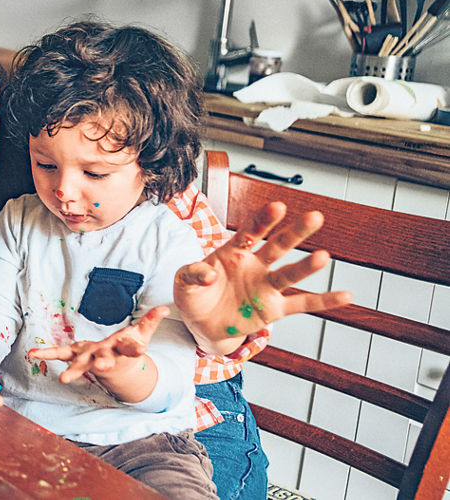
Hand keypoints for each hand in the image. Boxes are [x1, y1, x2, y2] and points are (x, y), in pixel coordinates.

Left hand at [29, 305, 169, 387]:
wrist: (117, 368)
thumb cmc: (128, 347)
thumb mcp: (142, 334)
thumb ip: (151, 321)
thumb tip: (165, 308)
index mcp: (124, 350)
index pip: (132, 349)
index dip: (136, 349)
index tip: (141, 350)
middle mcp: (106, 357)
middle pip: (105, 361)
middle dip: (103, 363)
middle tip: (102, 366)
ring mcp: (90, 358)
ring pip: (82, 365)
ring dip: (74, 371)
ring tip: (63, 379)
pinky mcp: (77, 355)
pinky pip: (60, 354)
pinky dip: (47, 354)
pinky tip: (32, 353)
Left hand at [174, 202, 352, 354]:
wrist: (201, 322)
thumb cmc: (194, 295)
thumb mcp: (184, 281)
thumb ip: (193, 273)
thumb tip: (209, 274)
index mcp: (232, 252)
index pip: (250, 232)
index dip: (263, 220)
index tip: (277, 206)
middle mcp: (255, 266)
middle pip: (278, 246)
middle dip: (294, 232)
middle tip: (314, 216)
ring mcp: (266, 287)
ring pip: (290, 273)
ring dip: (307, 266)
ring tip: (323, 257)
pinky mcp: (273, 309)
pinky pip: (301, 304)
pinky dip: (323, 301)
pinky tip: (345, 296)